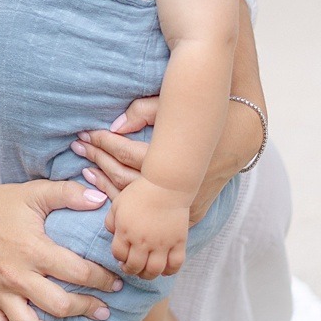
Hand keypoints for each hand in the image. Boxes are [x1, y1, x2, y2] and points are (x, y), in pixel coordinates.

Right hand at [0, 175, 122, 320]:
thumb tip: (102, 200)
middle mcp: (15, 276)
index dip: (102, 279)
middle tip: (107, 312)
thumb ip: (70, 194)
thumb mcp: (37, 192)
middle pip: (57, 305)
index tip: (118, 284)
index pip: (76, 271)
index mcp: (32, 249)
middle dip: (87, 310)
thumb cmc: (2, 203)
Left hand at [75, 93, 256, 222]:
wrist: (241, 135)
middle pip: (123, 178)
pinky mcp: (186, 210)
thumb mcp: (176, 107)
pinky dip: (125, 203)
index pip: (125, 153)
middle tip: (79, 146)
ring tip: (86, 169)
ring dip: (105, 183)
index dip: (102, 142)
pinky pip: (149, 212)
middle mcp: (174, 185)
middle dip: (98, 159)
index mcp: (171, 159)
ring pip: (132, 199)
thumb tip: (116, 125)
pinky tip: (109, 192)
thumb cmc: (206, 117)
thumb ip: (145, 112)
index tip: (85, 133)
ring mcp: (180, 202)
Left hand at [109, 177, 190, 279]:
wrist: (167, 184)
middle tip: (133, 267)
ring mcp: (162, 243)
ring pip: (154, 270)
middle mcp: (143, 241)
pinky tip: (166, 269)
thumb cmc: (141, 191)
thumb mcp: (118, 203)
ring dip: (149, 275)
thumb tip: (112, 234)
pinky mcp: (178, 241)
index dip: (119, 259)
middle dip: (131, 270)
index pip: (119, 255)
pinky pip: (175, 264)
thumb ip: (111, 221)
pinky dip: (170, 271)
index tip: (123, 257)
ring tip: (148, 271)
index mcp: (125, 232)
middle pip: (135, 267)